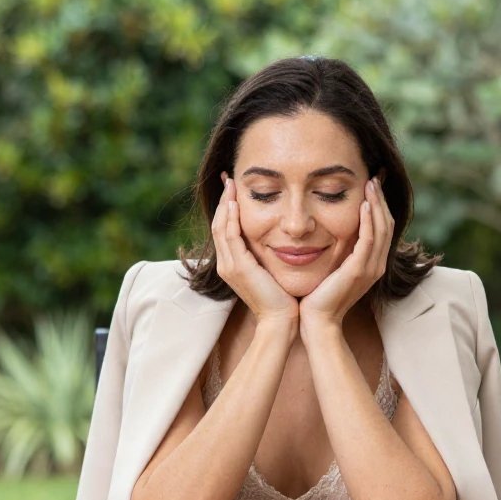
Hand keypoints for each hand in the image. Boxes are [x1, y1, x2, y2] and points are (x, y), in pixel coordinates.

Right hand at [214, 172, 299, 325]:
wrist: (280, 320)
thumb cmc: (282, 298)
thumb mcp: (271, 271)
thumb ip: (267, 255)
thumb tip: (278, 237)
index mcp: (232, 264)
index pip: (224, 229)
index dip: (227, 208)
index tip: (233, 189)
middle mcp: (226, 264)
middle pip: (218, 224)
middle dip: (223, 200)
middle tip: (228, 178)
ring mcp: (229, 266)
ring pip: (220, 227)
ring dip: (225, 204)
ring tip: (230, 184)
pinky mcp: (238, 267)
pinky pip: (230, 236)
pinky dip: (231, 217)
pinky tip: (235, 202)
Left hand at [299, 176, 393, 336]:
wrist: (316, 322)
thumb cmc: (319, 296)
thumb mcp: (333, 268)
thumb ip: (339, 251)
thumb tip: (330, 229)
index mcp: (372, 263)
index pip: (382, 227)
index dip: (379, 205)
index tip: (372, 184)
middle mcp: (376, 265)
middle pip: (386, 224)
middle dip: (380, 199)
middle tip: (374, 176)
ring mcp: (370, 268)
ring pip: (381, 229)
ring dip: (377, 204)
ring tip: (371, 183)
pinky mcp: (358, 271)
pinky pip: (369, 241)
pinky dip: (369, 222)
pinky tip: (364, 205)